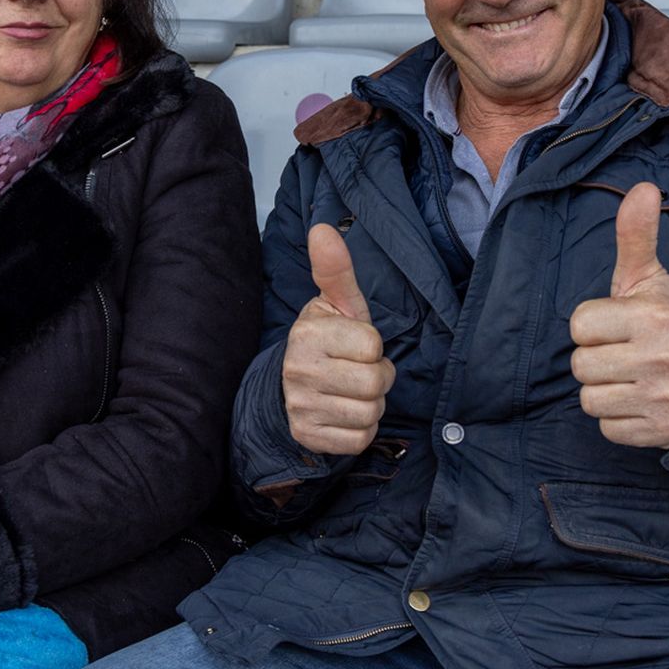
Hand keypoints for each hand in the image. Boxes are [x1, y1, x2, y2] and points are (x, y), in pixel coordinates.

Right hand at [282, 224, 395, 454]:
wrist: (290, 384)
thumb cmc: (328, 339)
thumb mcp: (336, 304)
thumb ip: (336, 270)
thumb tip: (324, 228)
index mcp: (308, 334)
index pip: (373, 345)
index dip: (373, 347)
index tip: (356, 345)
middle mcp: (299, 371)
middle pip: (376, 383)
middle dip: (378, 378)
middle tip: (359, 370)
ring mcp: (301, 407)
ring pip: (370, 413)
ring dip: (371, 404)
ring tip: (351, 391)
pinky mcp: (308, 436)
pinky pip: (359, 440)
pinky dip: (361, 430)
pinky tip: (344, 413)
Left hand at [569, 183, 668, 448]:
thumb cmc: (661, 322)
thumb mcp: (648, 279)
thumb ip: (636, 236)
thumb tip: (643, 188)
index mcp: (656, 315)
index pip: (579, 325)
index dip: (593, 326)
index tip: (619, 326)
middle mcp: (664, 356)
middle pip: (580, 365)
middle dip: (596, 359)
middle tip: (625, 353)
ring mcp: (666, 397)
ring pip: (589, 399)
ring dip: (604, 390)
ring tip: (631, 377)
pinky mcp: (663, 431)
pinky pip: (606, 427)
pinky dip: (618, 418)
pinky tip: (640, 402)